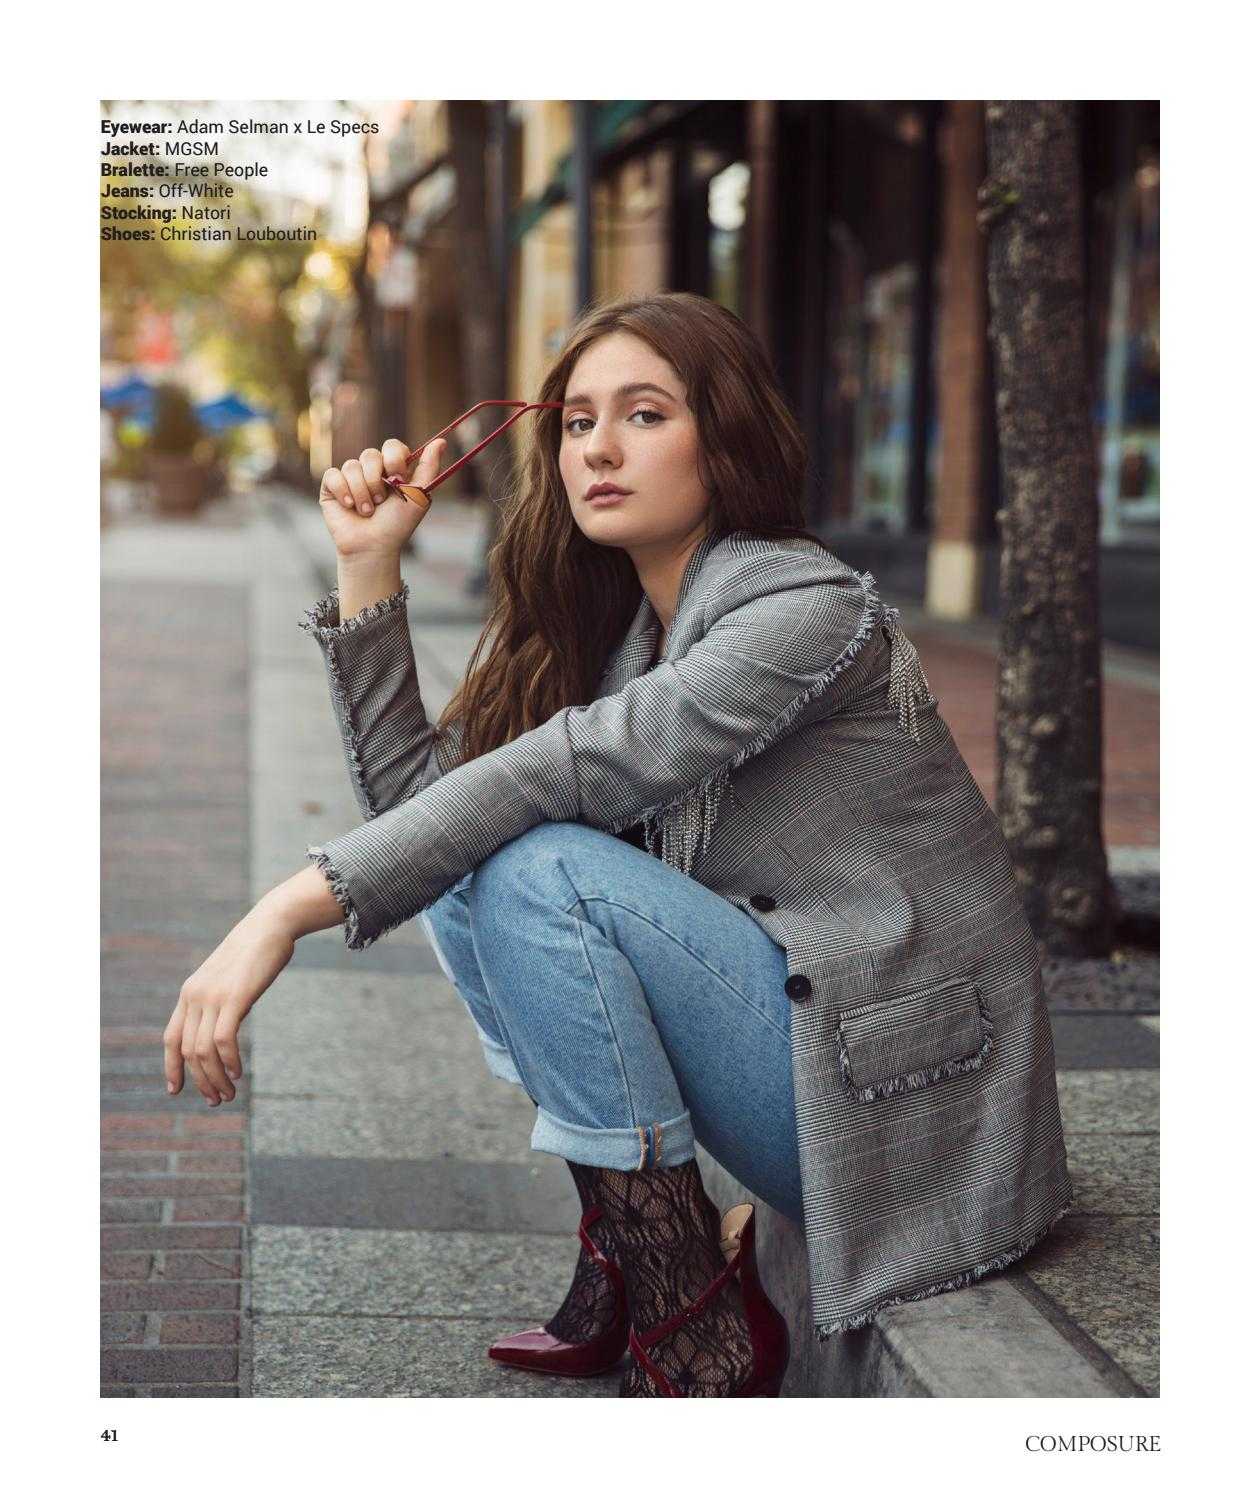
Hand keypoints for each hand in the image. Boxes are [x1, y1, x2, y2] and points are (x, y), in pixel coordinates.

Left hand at [163, 904, 295, 1105]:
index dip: (172, 1068)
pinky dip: (228, 1060)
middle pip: (188, 1051)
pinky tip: (238, 1072)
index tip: (176, 1090)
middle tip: (217, 1100)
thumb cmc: (255, 951)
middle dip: (200, 1081)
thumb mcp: (228, 977)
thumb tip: (222, 1026)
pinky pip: (223, 1039)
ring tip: (229, 1093)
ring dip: (215, 1077)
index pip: (172, 1038)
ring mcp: (213, 996)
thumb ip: (219, 1000)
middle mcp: (195, 996)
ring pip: (203, 1050)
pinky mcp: (234, 996)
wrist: (270, 924)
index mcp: (190, 993)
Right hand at [318, 438, 446, 558]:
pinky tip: (350, 506)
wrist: (373, 546)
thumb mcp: (420, 495)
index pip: (392, 446)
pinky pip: (333, 475)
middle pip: (370, 454)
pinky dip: (344, 492)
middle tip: (382, 501)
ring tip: (367, 511)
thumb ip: (430, 467)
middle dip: (376, 479)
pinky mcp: (332, 487)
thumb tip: (441, 441)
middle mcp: (371, 471)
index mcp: (392, 470)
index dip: (394, 459)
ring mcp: (351, 478)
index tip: (399, 480)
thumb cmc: (397, 524)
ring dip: (362, 492)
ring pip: (352, 466)